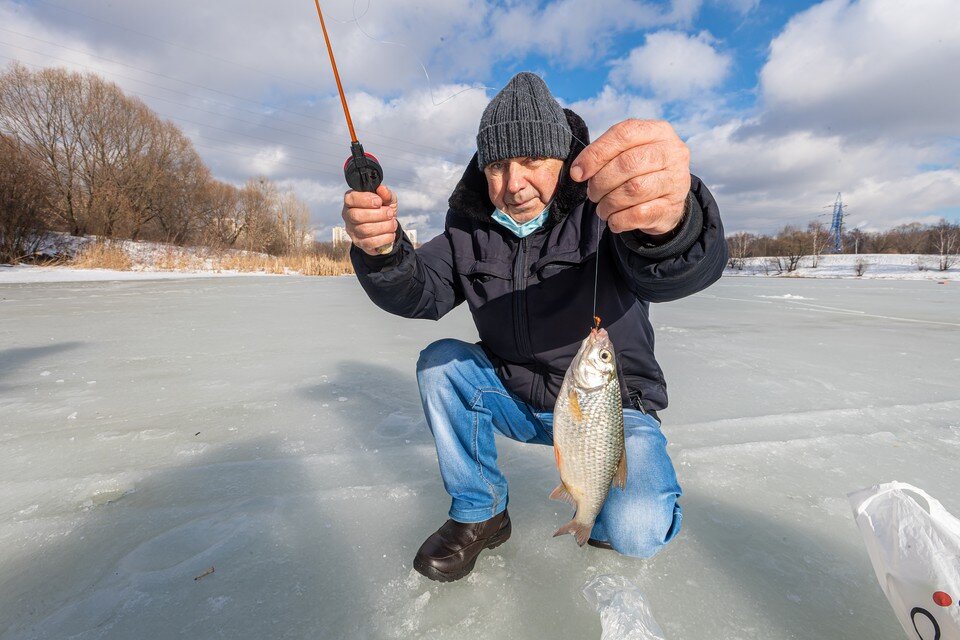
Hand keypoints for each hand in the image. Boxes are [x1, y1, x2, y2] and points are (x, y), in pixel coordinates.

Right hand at [341, 184, 398, 255]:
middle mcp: (348, 215)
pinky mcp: (359, 243)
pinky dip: (384, 238)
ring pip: (365, 230)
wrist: (387, 226)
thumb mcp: (387, 199)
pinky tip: (390, 233)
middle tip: (390, 213)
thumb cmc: (383, 209)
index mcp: (351, 201)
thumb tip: (382, 189)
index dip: (366, 200)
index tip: (379, 201)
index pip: (351, 199)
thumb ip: (385, 193)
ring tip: (393, 223)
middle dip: (378, 215)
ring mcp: (352, 230)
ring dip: (384, 226)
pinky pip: (370, 243)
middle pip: (357, 216)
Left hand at [570, 119, 689, 235]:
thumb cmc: (639, 172)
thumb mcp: (626, 154)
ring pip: (634, 190)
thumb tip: (578, 172)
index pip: (624, 134)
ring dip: (608, 203)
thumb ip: (604, 155)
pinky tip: (613, 219)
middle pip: (628, 163)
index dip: (596, 154)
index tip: (578, 173)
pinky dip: (618, 219)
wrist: (666, 202)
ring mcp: (676, 180)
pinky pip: (638, 214)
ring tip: (602, 208)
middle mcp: (673, 153)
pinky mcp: (673, 208)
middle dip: (601, 182)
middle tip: (592, 194)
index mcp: (659, 131)